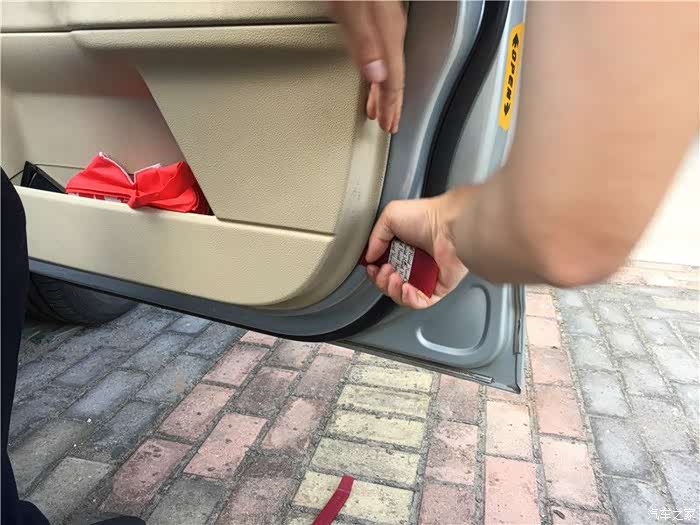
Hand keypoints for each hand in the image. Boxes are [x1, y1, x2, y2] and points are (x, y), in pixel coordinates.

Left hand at [329, 1, 405, 132]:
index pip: (393, 82)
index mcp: (387, 35)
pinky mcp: (376, 18)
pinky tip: (373, 77)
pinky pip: (383, 57)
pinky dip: (378, 75)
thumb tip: (376, 75)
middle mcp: (390, 32)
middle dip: (391, 105)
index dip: (390, 107)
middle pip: (394, 78)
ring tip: (379, 110)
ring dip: (384, 93)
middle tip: (388, 125)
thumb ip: (364, 42)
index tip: (388, 126)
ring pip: (389, 68)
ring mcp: (385, 26)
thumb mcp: (353, 10)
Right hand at [365, 193, 468, 308]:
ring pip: (402, 296)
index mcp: (403, 248)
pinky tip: (406, 288)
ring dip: (392, 290)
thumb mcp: (389, 216)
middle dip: (381, 281)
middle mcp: (414, 263)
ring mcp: (425, 276)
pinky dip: (409, 299)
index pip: (382, 267)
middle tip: (384, 270)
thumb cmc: (426, 216)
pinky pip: (420, 302)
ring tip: (395, 278)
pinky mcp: (437, 287)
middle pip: (389, 283)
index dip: (374, 271)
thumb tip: (369, 256)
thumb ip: (375, 237)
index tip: (371, 267)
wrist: (449, 226)